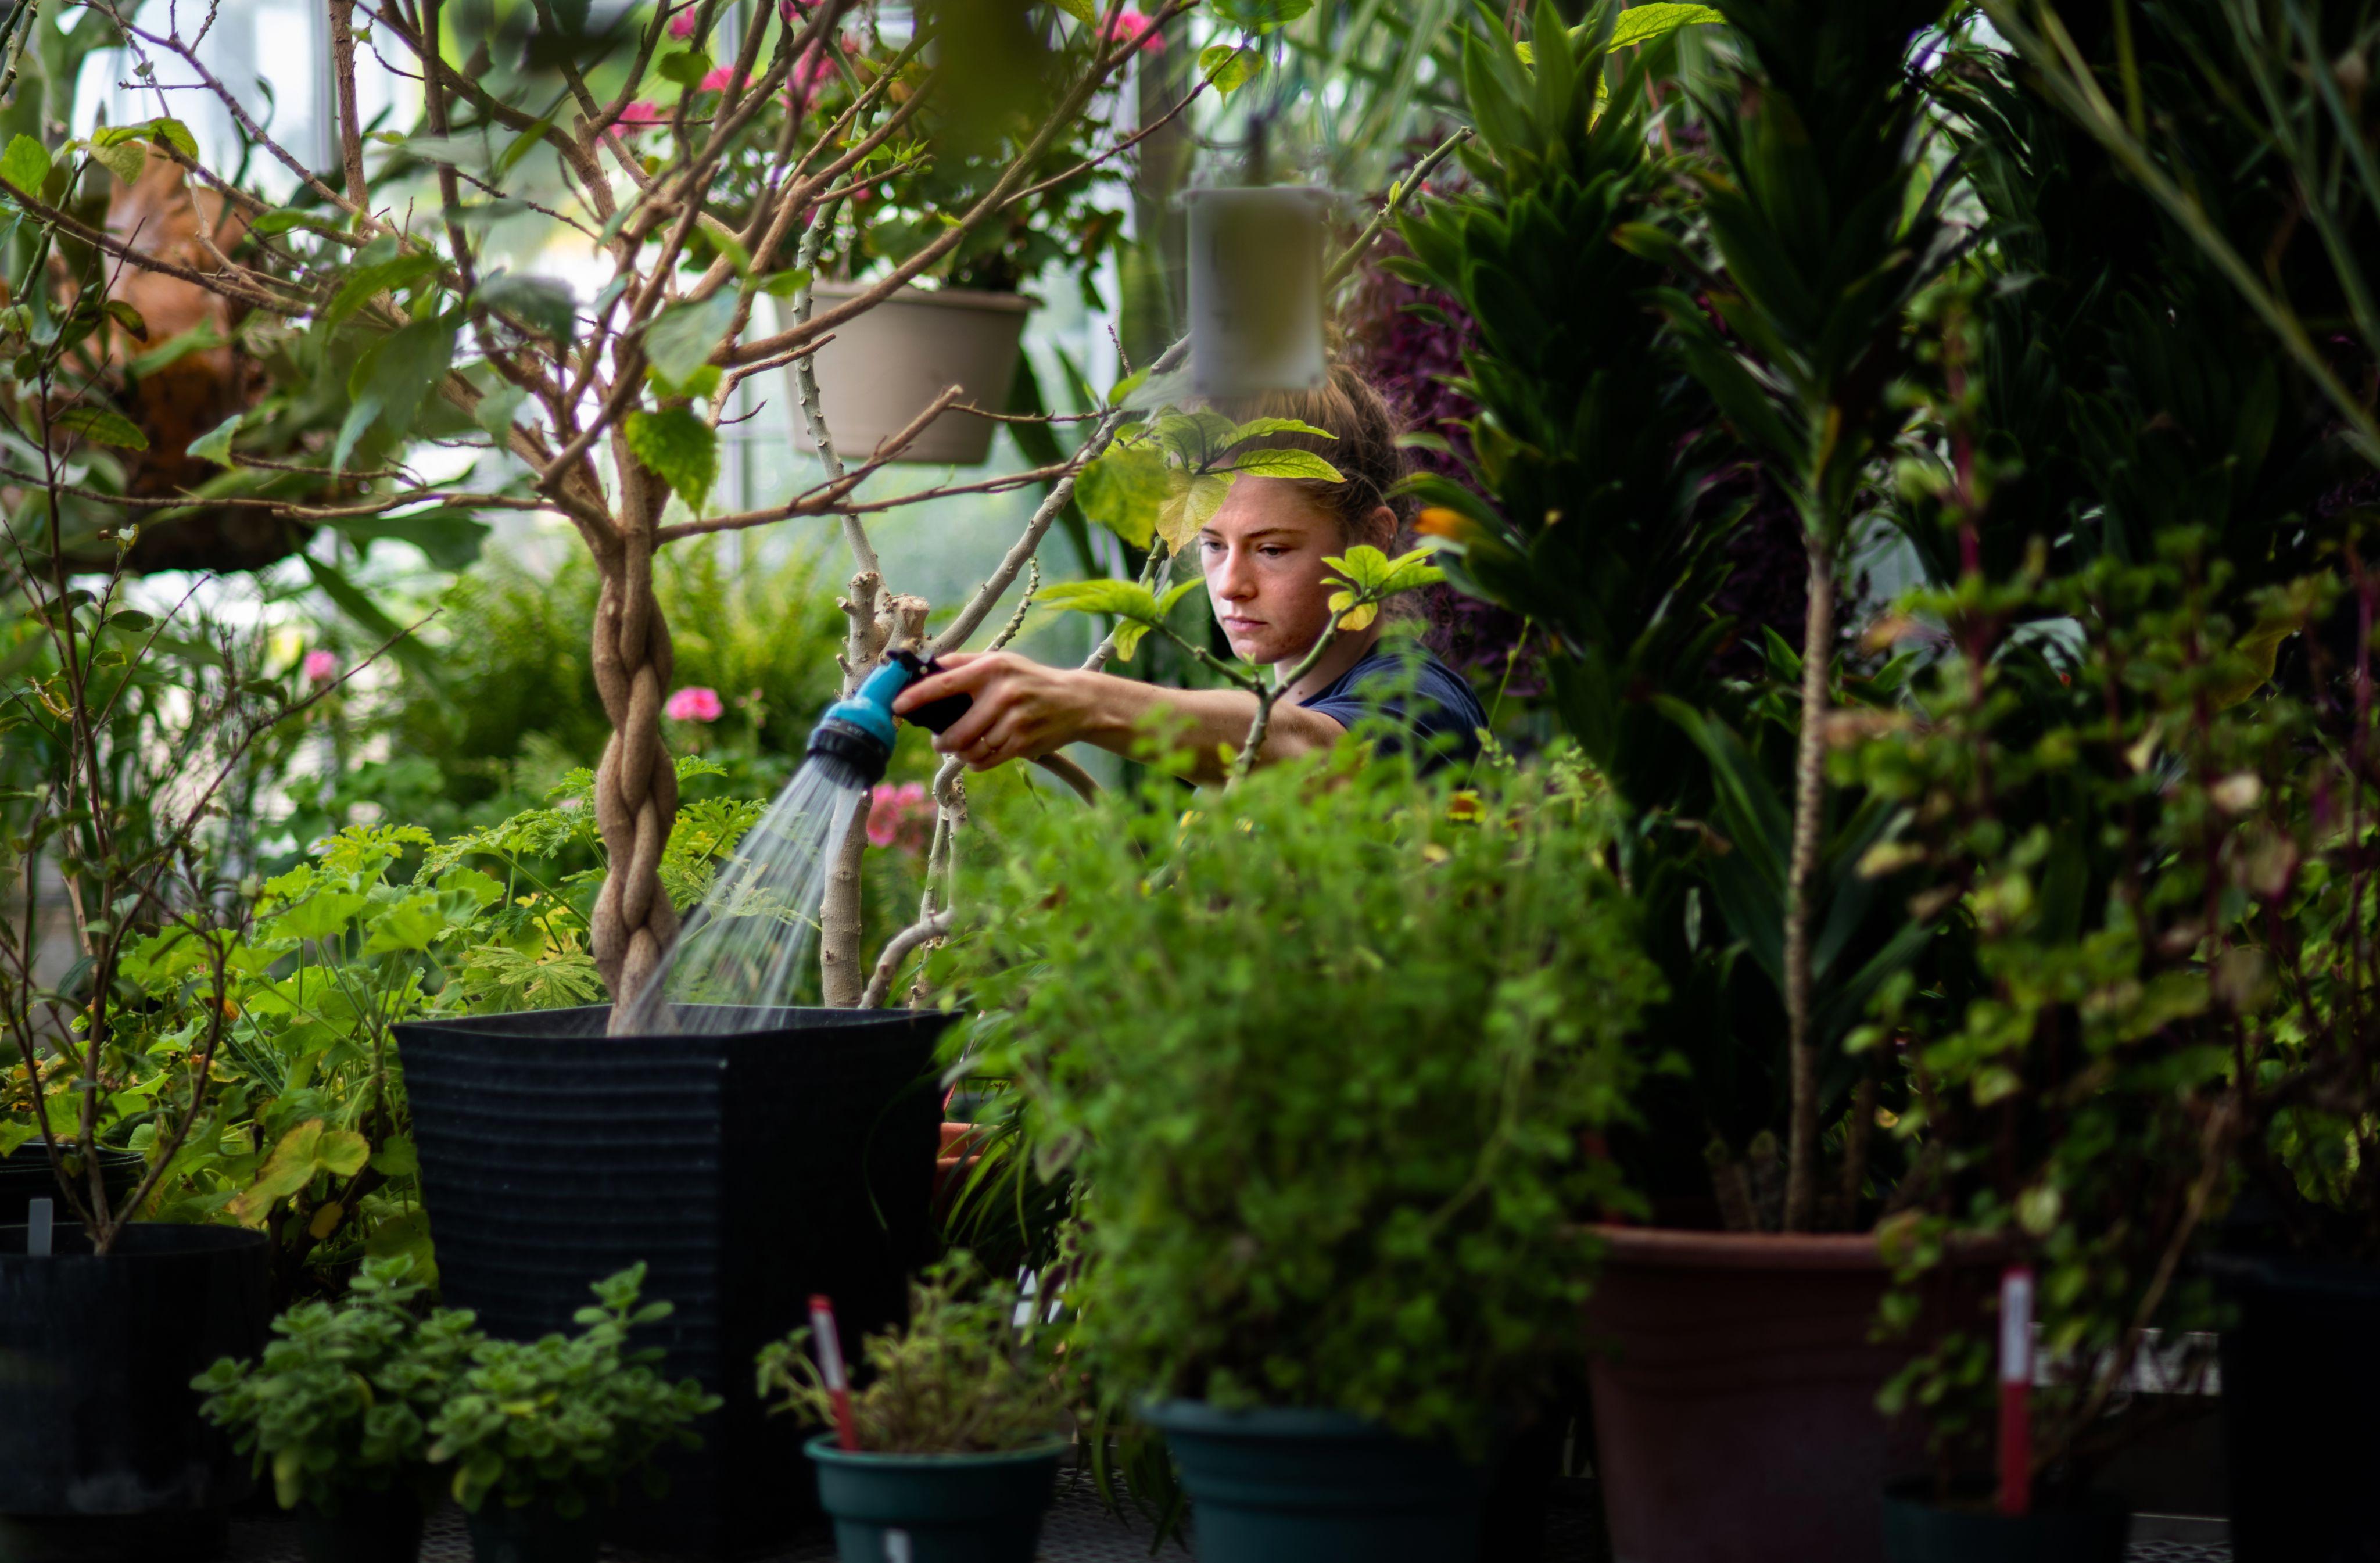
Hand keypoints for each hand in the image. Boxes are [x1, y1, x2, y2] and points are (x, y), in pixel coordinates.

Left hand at [892, 651, 1092, 770]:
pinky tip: (980, 755)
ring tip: (964, 747)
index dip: (917, 696)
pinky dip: (977, 762)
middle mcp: (1003, 693)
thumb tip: (930, 665)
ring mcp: (1014, 720)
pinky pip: (987, 760)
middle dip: (942, 742)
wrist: (1075, 701)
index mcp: (992, 668)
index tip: (897, 706)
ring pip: (971, 749)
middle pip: (956, 731)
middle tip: (939, 741)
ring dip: (962, 753)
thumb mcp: (1003, 661)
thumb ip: (966, 662)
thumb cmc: (1031, 680)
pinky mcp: (1023, 742)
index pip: (945, 683)